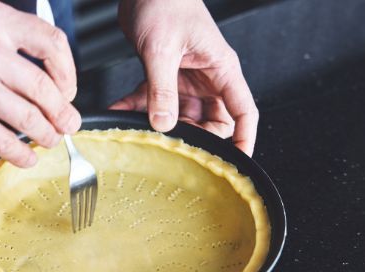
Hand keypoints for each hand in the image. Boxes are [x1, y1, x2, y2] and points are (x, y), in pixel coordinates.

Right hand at [0, 0, 79, 166]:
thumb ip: (10, 47)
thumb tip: (51, 84)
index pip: (52, 43)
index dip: (68, 73)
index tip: (68, 90)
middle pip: (46, 88)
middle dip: (63, 113)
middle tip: (68, 124)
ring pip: (30, 117)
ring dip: (47, 135)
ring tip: (49, 140)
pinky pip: (5, 141)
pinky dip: (22, 154)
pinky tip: (25, 156)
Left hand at [111, 0, 257, 155]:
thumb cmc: (164, 3)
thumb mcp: (161, 50)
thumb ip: (162, 89)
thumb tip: (163, 125)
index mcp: (221, 69)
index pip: (244, 112)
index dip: (244, 139)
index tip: (238, 162)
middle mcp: (208, 78)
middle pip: (213, 122)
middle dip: (195, 137)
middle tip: (173, 146)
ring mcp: (186, 79)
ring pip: (182, 117)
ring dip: (160, 125)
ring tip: (139, 129)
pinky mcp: (165, 76)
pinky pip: (156, 101)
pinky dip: (137, 108)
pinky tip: (119, 110)